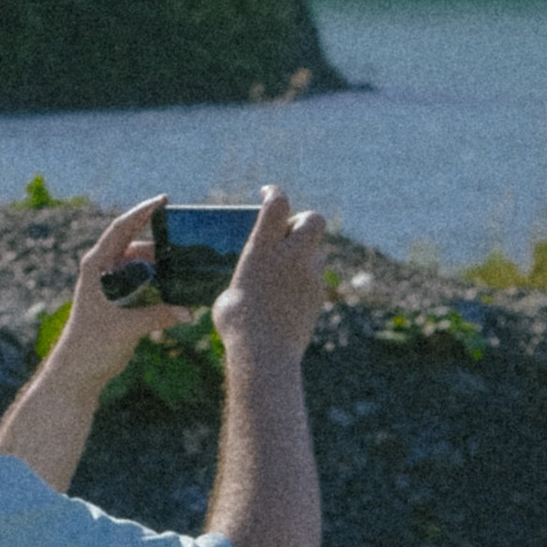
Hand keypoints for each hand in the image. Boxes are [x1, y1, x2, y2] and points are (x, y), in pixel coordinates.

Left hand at [42, 196, 198, 390]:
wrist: (76, 373)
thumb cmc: (91, 347)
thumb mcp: (126, 329)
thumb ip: (158, 316)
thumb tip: (189, 312)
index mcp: (95, 267)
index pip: (121, 229)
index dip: (142, 212)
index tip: (164, 200)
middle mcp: (101, 270)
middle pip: (134, 243)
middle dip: (159, 238)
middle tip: (185, 235)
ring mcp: (109, 284)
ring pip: (140, 263)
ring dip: (161, 262)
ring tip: (186, 261)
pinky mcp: (117, 299)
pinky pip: (142, 280)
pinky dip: (158, 279)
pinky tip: (177, 283)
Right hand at [212, 185, 326, 364]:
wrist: (265, 354)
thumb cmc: (236, 325)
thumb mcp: (228, 295)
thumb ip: (243, 281)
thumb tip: (242, 287)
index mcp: (262, 249)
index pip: (277, 204)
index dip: (274, 192)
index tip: (268, 193)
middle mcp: (291, 256)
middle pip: (313, 219)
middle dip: (303, 221)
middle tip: (287, 235)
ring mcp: (309, 276)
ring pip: (318, 252)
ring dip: (305, 254)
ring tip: (286, 272)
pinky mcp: (318, 297)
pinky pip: (316, 280)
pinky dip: (305, 282)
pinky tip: (288, 298)